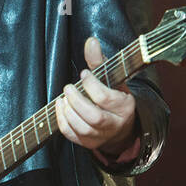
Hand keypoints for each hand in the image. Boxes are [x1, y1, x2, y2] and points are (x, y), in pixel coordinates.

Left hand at [54, 36, 137, 155]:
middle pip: (94, 117)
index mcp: (125, 107)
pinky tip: (60, 107)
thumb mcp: (112, 79)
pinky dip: (62, 121)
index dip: (91, 85)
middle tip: (68, 87)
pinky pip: (72, 136)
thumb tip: (90, 41)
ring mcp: (101, 137)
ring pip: (83, 128)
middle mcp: (115, 124)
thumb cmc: (114, 97)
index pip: (106, 98)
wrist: (119, 126)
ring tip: (64, 97)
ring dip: (68, 111)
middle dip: (77, 100)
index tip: (84, 74)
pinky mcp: (88, 144)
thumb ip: (100, 61)